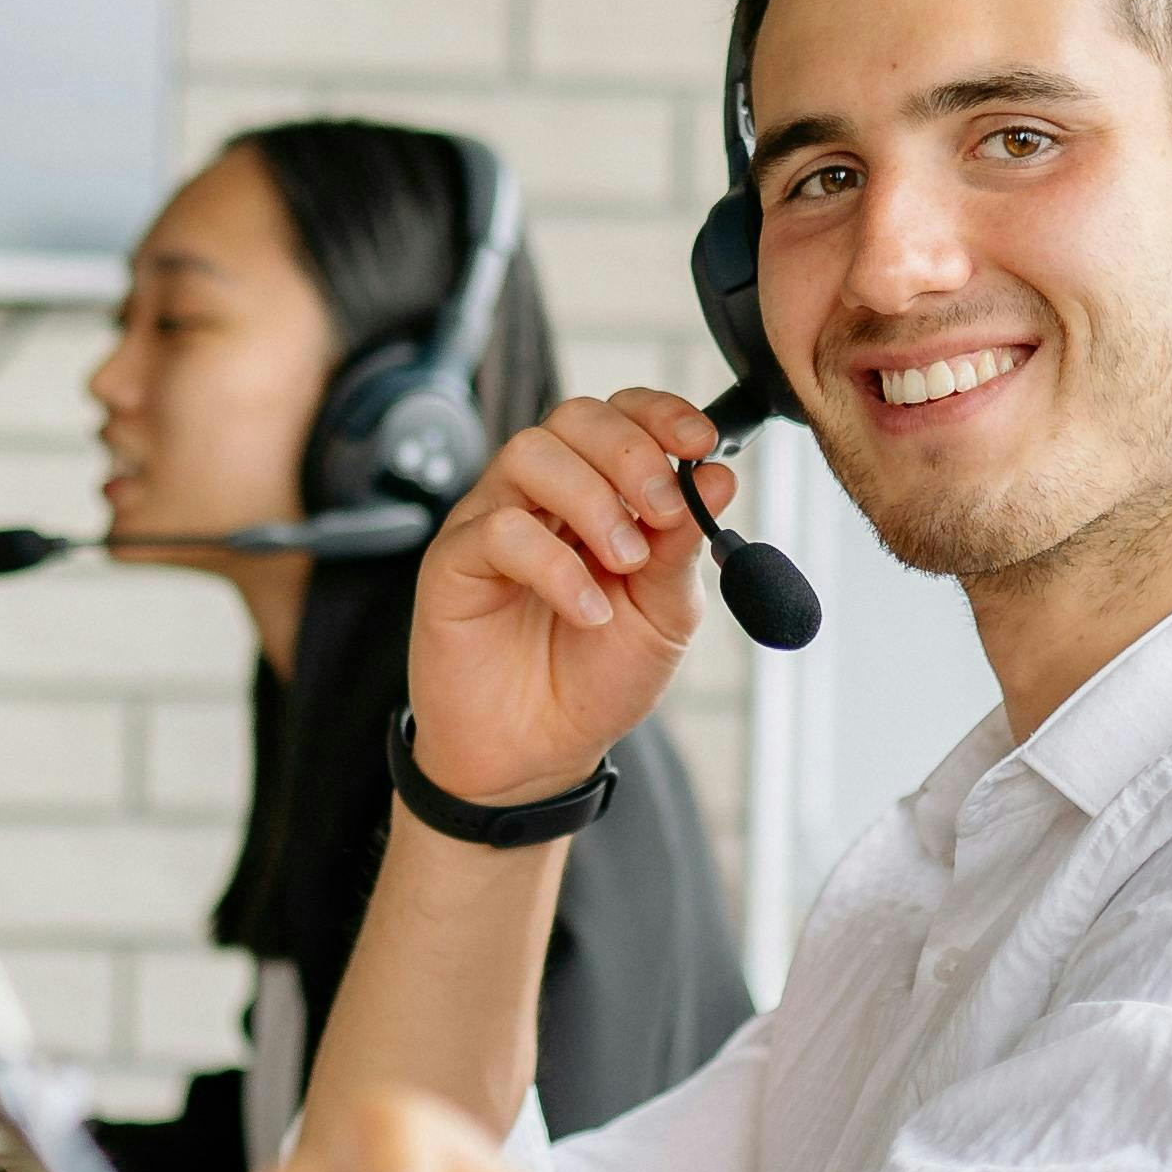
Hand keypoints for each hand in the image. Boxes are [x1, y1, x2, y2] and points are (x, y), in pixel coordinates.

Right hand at [404, 387, 733, 802]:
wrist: (537, 758)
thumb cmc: (594, 680)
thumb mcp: (662, 614)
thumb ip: (683, 545)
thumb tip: (718, 476)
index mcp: (598, 495)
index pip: (621, 416)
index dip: (660, 414)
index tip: (701, 442)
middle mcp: (541, 496)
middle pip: (573, 417)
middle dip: (630, 453)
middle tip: (662, 513)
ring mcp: (491, 522)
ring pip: (529, 453)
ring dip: (592, 500)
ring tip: (625, 564)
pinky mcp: (453, 562)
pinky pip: (498, 529)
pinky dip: (555, 566)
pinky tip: (587, 612)